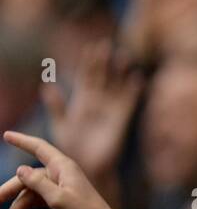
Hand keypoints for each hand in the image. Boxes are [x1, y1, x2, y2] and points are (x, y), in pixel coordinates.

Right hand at [0, 130, 150, 208]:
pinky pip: (39, 197)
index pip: (39, 148)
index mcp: (64, 167)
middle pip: (30, 174)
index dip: (22, 141)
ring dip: (19, 198)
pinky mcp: (62, 200)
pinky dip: (27, 204)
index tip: (7, 135)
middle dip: (13, 185)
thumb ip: (37, 182)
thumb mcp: (57, 198)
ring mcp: (62, 187)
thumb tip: (21, 169)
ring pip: (33, 187)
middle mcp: (63, 174)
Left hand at [43, 40, 143, 186]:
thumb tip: (46, 86)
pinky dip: (134, 89)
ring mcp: (111, 109)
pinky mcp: (122, 118)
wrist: (89, 164)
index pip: (86, 77)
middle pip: (102, 77)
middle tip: (105, 44)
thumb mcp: (60, 125)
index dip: (88, 63)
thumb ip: (56, 106)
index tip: (90, 48)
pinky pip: (130, 100)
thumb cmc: (73, 147)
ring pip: (117, 85)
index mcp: (82, 101)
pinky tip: (137, 77)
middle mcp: (98, 102)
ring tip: (122, 56)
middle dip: (103, 61)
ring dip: (120, 72)